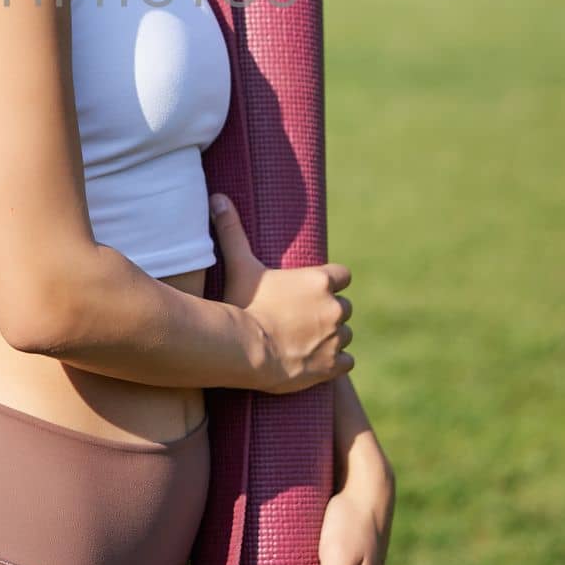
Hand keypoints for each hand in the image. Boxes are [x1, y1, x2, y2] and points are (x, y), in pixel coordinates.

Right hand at [209, 192, 354, 393]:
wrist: (243, 351)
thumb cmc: (242, 304)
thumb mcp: (239, 265)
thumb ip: (232, 230)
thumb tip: (218, 198)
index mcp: (320, 280)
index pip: (342, 275)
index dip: (328, 282)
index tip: (310, 290)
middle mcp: (335, 307)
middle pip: (343, 306)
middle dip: (327, 312)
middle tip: (299, 318)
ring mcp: (336, 338)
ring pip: (344, 334)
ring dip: (330, 337)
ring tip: (303, 341)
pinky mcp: (334, 365)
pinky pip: (346, 362)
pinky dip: (334, 363)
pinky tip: (314, 361)